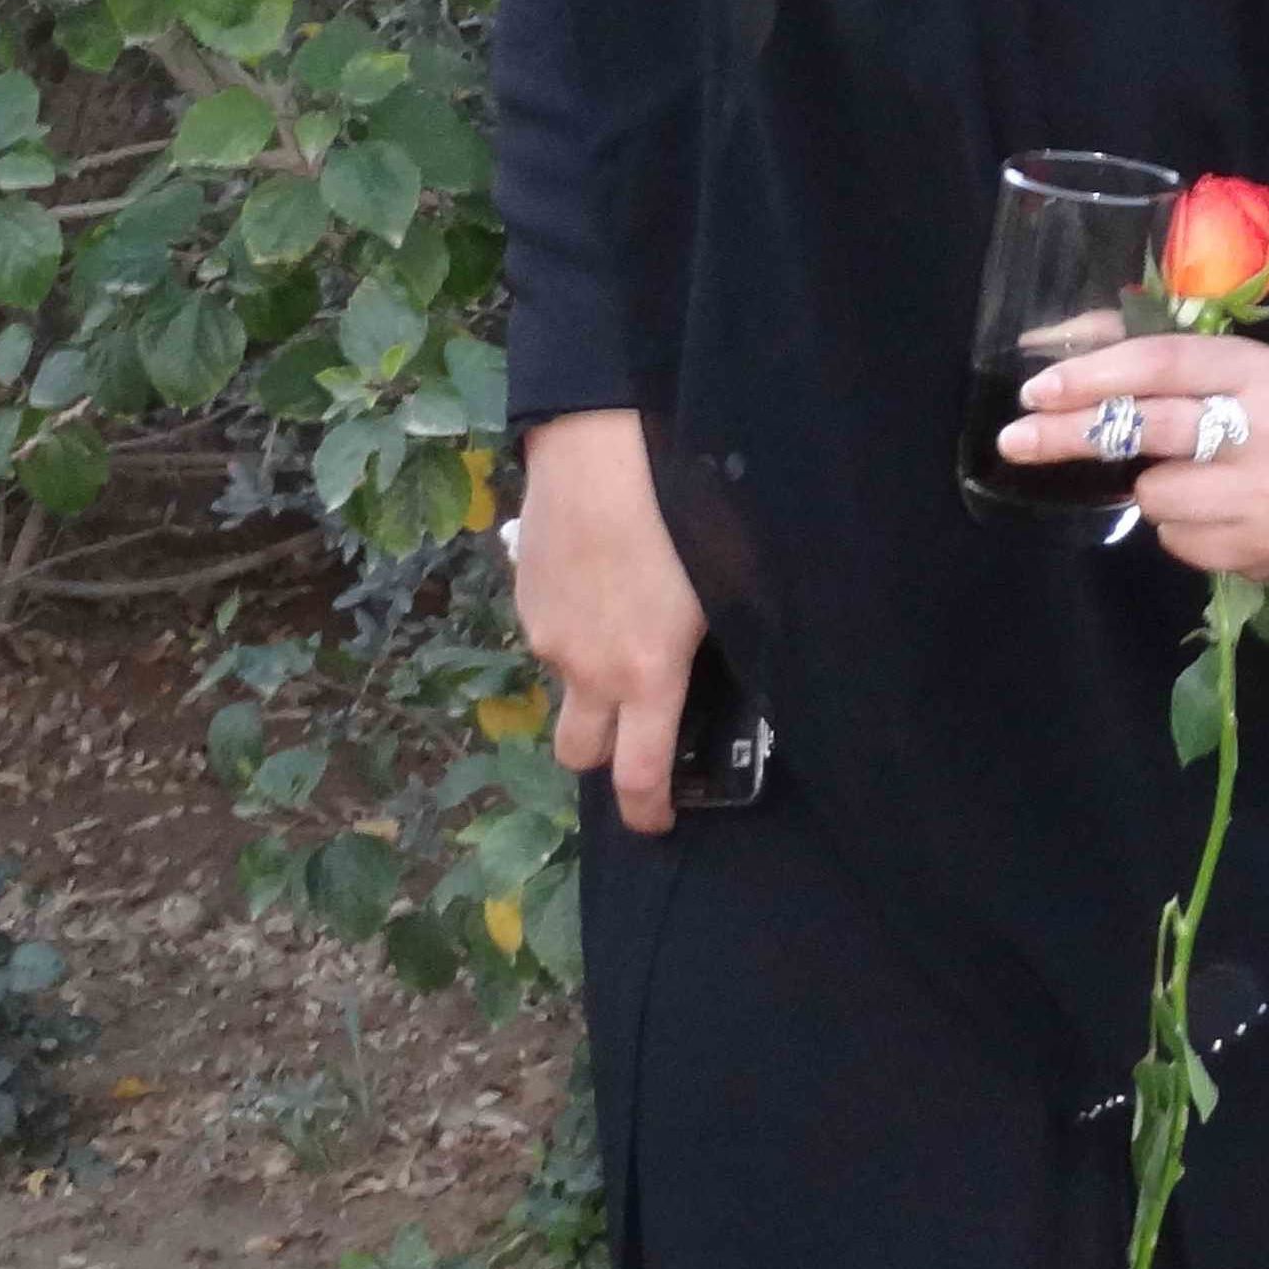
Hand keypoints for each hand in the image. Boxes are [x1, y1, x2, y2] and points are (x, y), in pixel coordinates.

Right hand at [513, 409, 707, 836]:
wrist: (600, 445)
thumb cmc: (685, 510)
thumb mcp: (734, 582)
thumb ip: (734, 642)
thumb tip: (745, 671)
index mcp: (646, 674)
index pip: (638, 774)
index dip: (648, 810)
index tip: (657, 822)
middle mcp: (586, 667)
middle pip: (579, 750)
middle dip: (604, 754)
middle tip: (637, 728)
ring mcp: (546, 631)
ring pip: (566, 681)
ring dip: (592, 676)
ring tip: (631, 621)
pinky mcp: (523, 593)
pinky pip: (552, 630)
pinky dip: (576, 626)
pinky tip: (606, 577)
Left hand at [1003, 331, 1268, 586]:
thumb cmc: (1268, 415)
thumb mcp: (1226, 369)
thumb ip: (1145, 349)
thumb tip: (1049, 343)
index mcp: (1258, 370)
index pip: (1163, 363)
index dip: (1094, 374)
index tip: (1036, 389)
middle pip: (1149, 427)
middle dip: (1071, 433)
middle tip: (1015, 439)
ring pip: (1155, 495)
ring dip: (1148, 489)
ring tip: (1186, 480)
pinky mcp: (1262, 548)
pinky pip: (1175, 540)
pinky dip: (1176, 527)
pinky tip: (1212, 513)